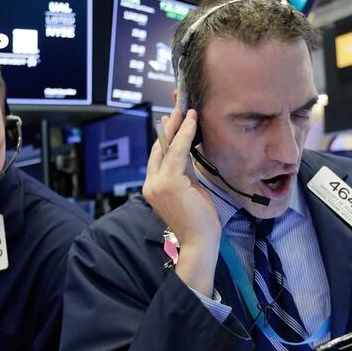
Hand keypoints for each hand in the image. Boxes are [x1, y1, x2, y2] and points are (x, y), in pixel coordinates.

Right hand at [143, 108, 220, 295]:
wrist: (200, 241)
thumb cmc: (199, 220)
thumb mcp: (189, 190)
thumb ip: (183, 172)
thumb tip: (186, 153)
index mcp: (153, 188)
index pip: (157, 157)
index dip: (164, 137)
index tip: (171, 121)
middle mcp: (150, 185)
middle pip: (158, 149)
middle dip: (168, 127)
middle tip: (177, 109)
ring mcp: (157, 184)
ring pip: (167, 148)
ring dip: (178, 127)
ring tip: (187, 110)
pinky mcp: (168, 183)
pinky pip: (177, 153)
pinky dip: (185, 135)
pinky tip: (192, 122)